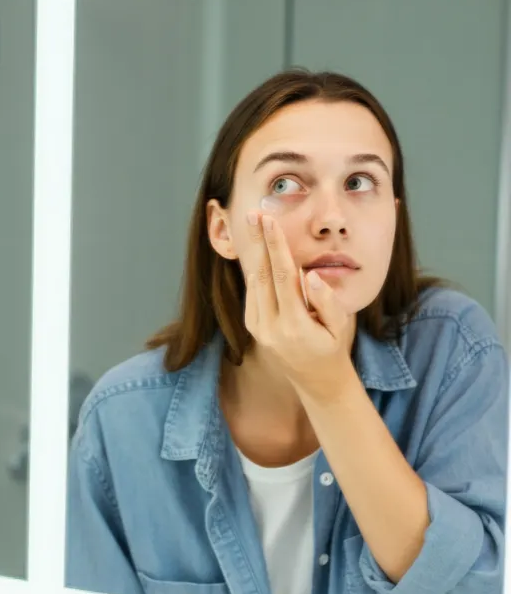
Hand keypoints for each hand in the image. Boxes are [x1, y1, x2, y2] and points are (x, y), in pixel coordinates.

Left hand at [242, 209, 356, 399]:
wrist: (315, 380)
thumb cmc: (334, 348)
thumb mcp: (341, 326)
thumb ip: (327, 302)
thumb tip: (311, 275)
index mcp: (294, 325)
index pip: (282, 276)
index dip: (275, 246)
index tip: (269, 222)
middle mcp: (270, 326)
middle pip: (261, 274)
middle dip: (257, 242)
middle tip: (253, 213)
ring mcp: (258, 328)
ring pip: (254, 283)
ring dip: (253, 252)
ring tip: (253, 225)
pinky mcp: (253, 328)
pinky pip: (252, 294)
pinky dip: (255, 271)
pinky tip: (259, 254)